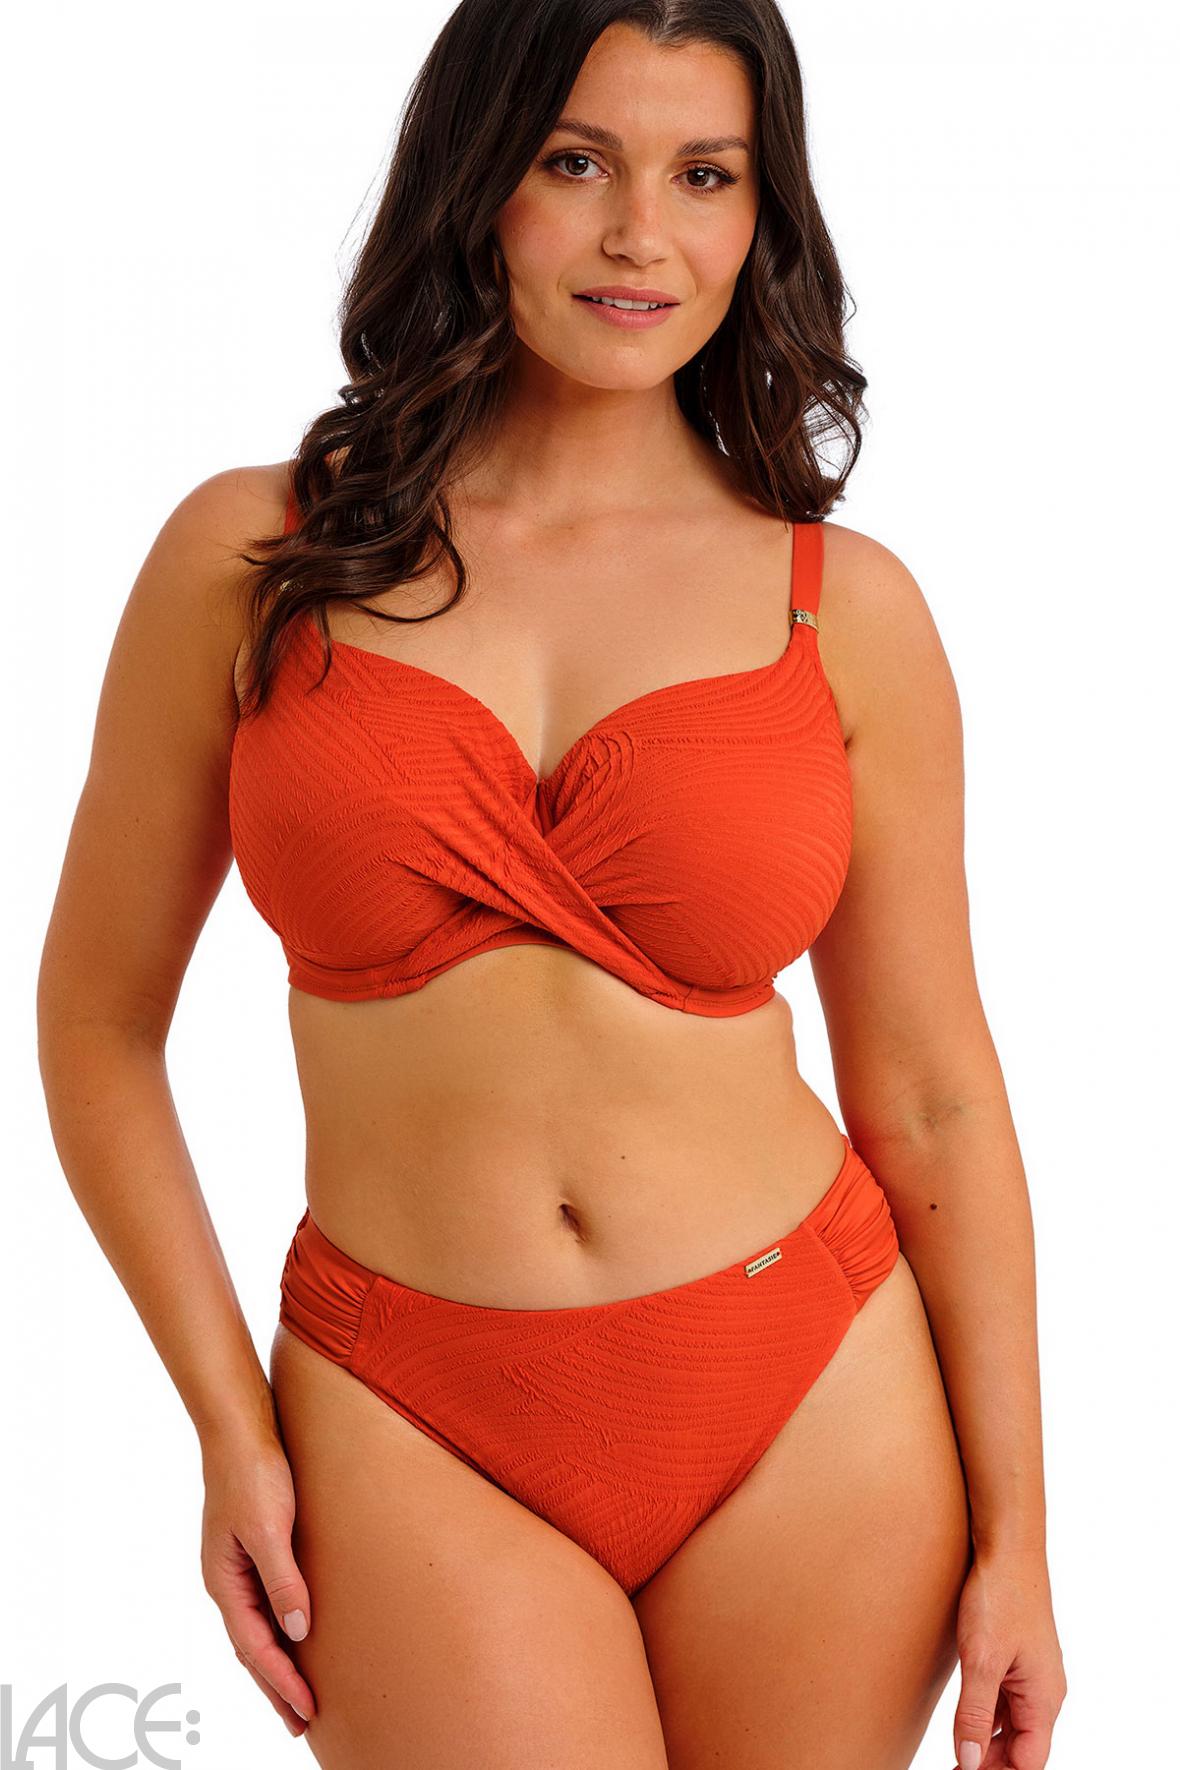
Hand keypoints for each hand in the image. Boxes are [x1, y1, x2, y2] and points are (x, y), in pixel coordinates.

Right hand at [199, 1427, 316, 1738]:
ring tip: (297, 1694)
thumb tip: (298, 1632)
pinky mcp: (250, 1550)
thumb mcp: (269, 1529)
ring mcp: (235, 1567)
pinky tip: (293, 1635)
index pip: (255, 1648)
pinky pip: (262, 1605)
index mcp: (224, 1582)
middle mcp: (226, 1581)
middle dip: (274, 1687)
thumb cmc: (254, 1474)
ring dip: (275, 1664)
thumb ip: (282, 1580)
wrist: (240, 1430)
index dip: (281, 1682)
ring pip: (255, 1629)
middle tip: (300, 1724)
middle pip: (250, 1648)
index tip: (306, 1711)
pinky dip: (276, 1631)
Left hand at [951, 1546, 1066, 1768]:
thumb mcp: (981, 1659)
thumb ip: (973, 1713)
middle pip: (1022, 1748)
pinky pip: (1005, 1700)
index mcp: (1044, 1699)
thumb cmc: (1000, 1597)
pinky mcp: (1018, 1659)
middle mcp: (1044, 1692)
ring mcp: (1032, 1675)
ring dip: (986, 1743)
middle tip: (954, 1768)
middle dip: (991, 1763)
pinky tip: (964, 1720)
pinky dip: (986, 1717)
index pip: (1029, 1760)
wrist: (1009, 1547)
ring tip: (956, 1755)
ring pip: (1012, 1726)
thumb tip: (968, 1763)